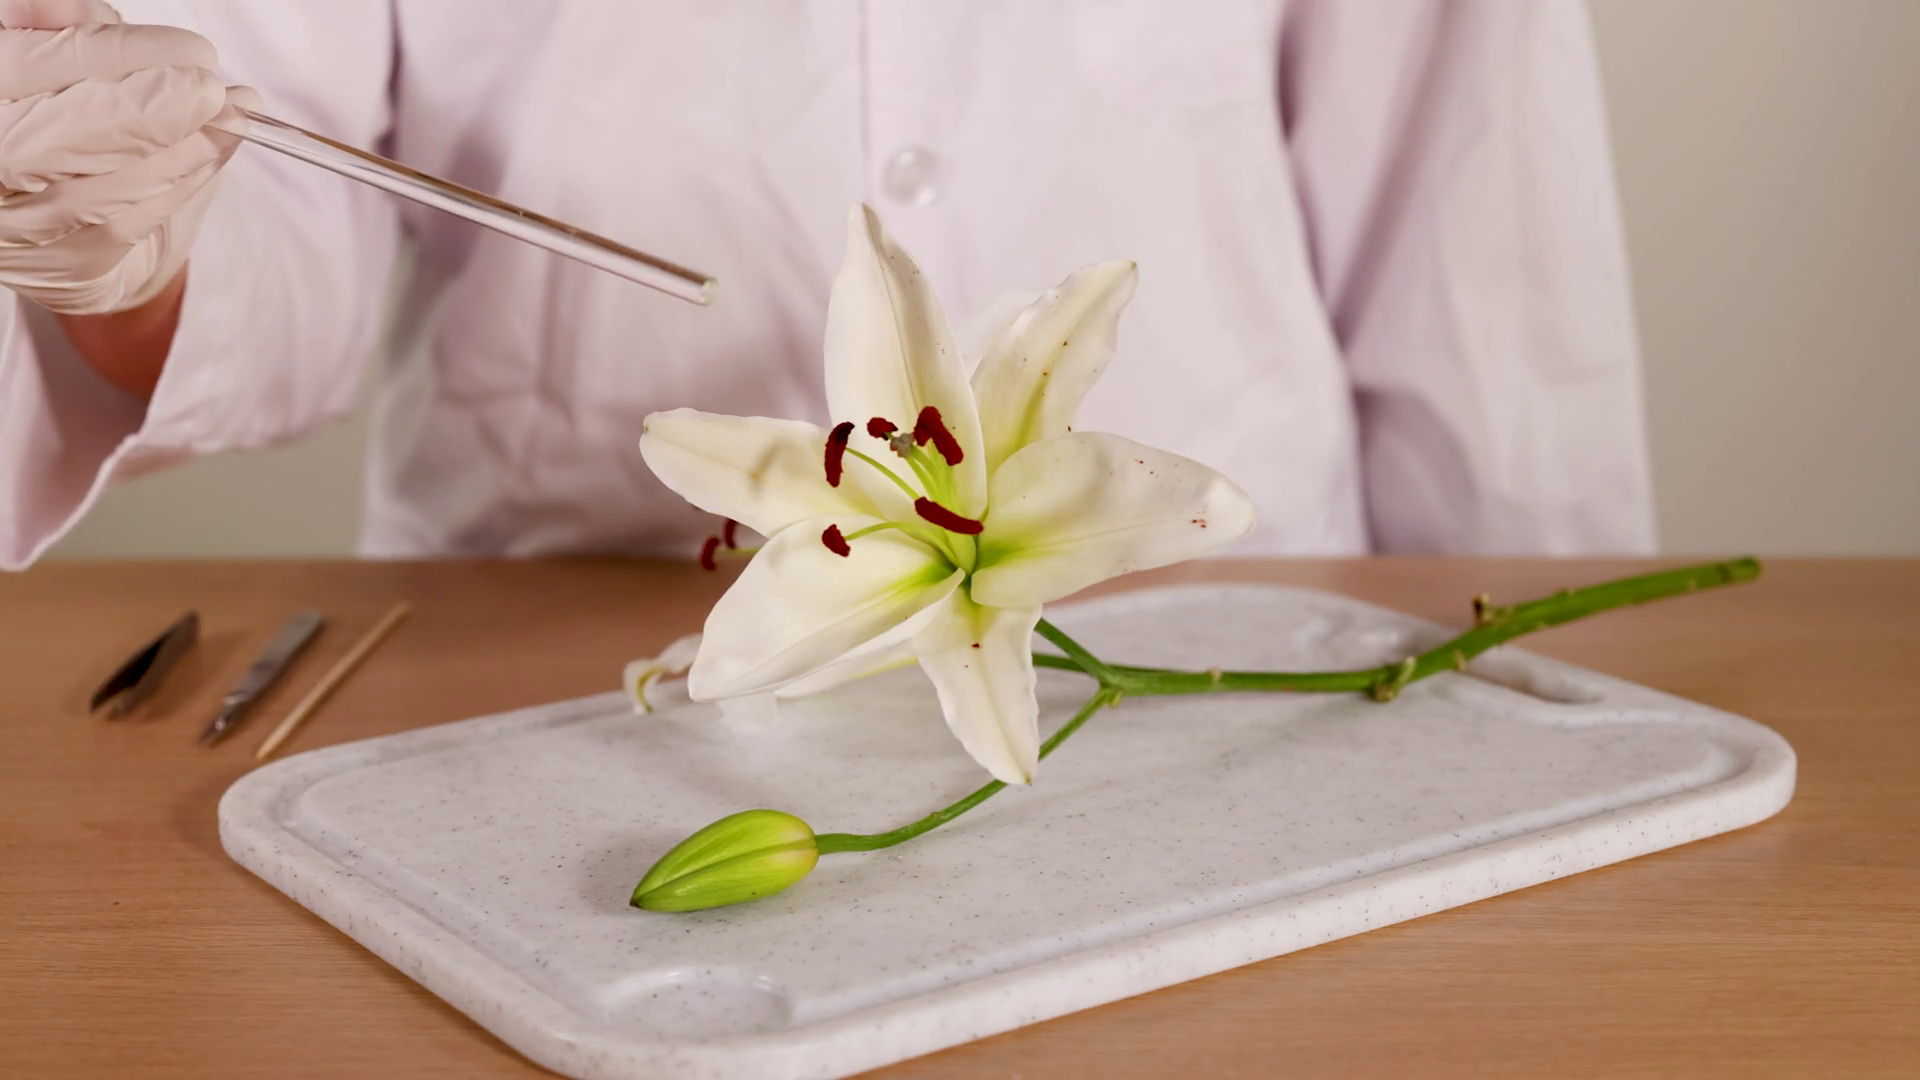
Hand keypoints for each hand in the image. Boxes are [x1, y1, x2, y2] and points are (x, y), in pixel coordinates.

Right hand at [0, 0, 256, 315]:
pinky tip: (212, 152)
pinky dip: (181, 183)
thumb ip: (65, 35)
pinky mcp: (65, 266)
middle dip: (153, 108)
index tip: (191, 50)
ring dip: (182, 149)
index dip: (117, 55)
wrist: (53, 215)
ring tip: (230, 116)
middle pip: (67, 134)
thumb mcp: (50, 63)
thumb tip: (91, 14)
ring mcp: (20, 223)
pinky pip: (131, 223)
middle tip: (212, 89)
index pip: (31, 65)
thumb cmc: (57, 120)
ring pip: (107, 186)